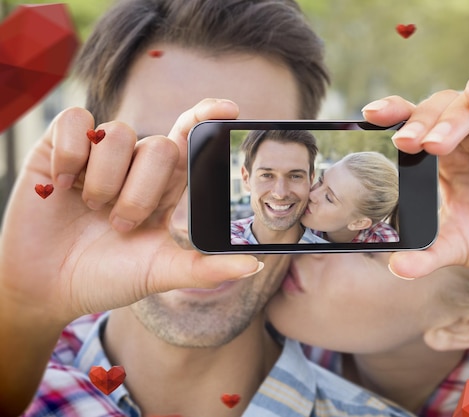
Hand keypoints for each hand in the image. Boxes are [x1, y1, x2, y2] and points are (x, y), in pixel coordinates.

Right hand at [0, 99, 261, 326]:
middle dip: (141, 193)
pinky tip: (62, 186)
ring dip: (106, 182)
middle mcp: (136, 164)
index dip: (207, 118)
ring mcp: (99, 154)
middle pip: (160, 146)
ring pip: (120, 134)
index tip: (229, 109)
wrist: (48, 289)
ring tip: (91, 210)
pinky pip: (77, 123)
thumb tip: (254, 264)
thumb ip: (204, 267)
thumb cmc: (108, 277)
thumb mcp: (160, 273)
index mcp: (166, 186)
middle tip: (121, 225)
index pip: (191, 139)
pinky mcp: (59, 147)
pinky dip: (72, 154)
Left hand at [363, 79, 468, 279]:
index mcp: (444, 159)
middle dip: (418, 123)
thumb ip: (428, 255)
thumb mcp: (458, 248)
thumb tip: (395, 268)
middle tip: (403, 143)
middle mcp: (468, 142)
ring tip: (432, 144)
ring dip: (448, 121)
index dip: (395, 114)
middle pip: (437, 112)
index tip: (369, 115)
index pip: (415, 126)